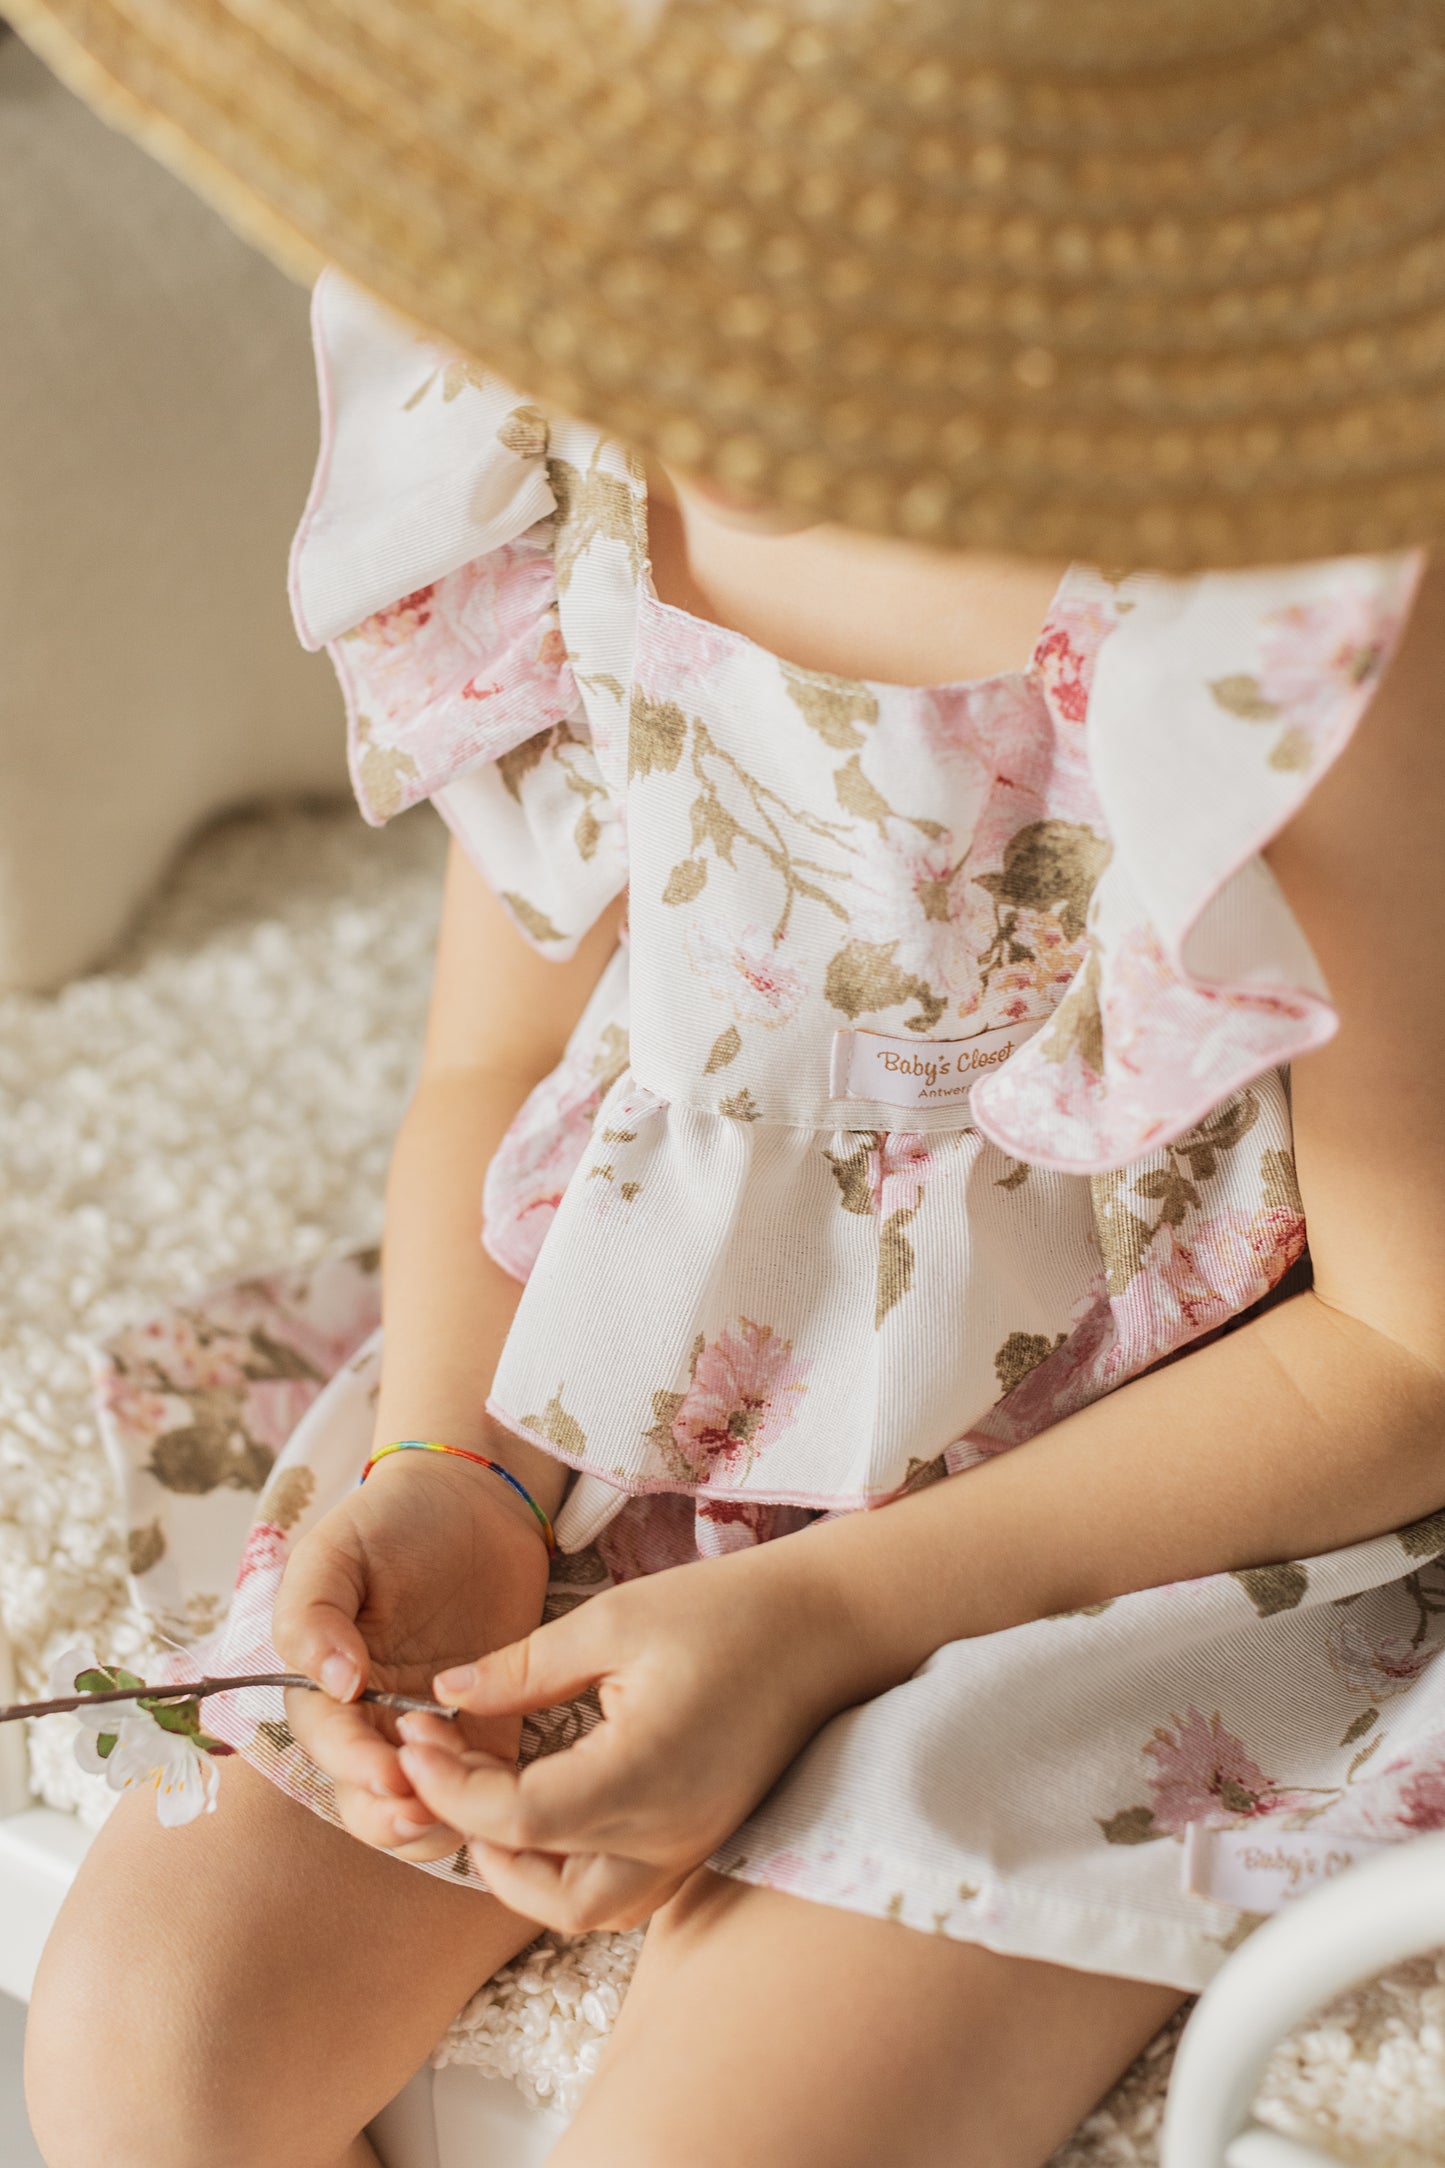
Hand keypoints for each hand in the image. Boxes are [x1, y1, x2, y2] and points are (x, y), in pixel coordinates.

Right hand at [272, 1451, 552, 1861]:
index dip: (355, 1766)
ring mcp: (432, 1730)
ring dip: (440, 1817)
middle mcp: (372, 1720)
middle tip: (427, 1812)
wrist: (475, 1500)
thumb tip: (334, 1684)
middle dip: (392, 1817)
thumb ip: (312, 1614)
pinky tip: (507, 1788)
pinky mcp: (490, 1729)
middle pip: (367, 1799)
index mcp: (325, 1685)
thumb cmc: (393, 1520)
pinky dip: (490, 1797)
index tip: (389, 1773)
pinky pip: (484, 1783)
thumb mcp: (335, 1550)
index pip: (331, 1744)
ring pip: (423, 1808)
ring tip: (468, 1805)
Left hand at [395, 1543, 850, 1928]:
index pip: (516, 1820)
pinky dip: (567, 1871)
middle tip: (437, 1772)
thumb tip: (446, 1695)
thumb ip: (523, 1667)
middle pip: (542, 1891)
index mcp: (642, 1776)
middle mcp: (668, 1834)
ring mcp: (690, 1847)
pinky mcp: (700, 1842)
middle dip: (474, 1841)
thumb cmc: (725, 1612)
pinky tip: (540, 1812)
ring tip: (481, 1799)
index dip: (450, 1785)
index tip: (414, 1735)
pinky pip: (620, 1892)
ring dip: (519, 1872)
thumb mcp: (614, 1620)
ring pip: (582, 1909)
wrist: (826, 1626)